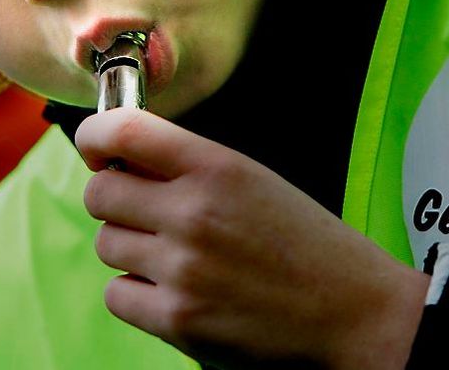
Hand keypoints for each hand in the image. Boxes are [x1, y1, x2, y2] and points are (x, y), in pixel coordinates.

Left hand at [76, 108, 428, 368]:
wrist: (352, 312)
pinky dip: (138, 293)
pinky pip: (117, 294)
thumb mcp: (256, 182)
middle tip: (145, 213)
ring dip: (131, 249)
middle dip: (114, 201)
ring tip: (177, 257)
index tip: (96, 148)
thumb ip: (190, 167)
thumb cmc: (307, 245)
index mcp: (218, 167)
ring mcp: (183, 268)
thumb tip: (121, 160)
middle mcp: (195, 212)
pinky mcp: (178, 319)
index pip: (124, 130)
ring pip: (107, 244)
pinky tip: (177, 291)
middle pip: (100, 193)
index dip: (95, 136)